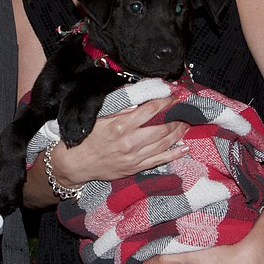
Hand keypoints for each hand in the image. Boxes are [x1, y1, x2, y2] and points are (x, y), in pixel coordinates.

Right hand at [51, 98, 188, 185]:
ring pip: (164, 143)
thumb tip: (139, 97)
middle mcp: (130, 142)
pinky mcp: (135, 168)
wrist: (76, 162)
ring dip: (178, 133)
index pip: (150, 110)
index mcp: (121, 125)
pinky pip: (159, 160)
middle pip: (162, 128)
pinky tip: (184, 147)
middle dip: (176, 117)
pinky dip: (174, 154)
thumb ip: (120, 106)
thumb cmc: (87, 136)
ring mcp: (134, 157)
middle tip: (185, 109)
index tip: (174, 96)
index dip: (165, 102)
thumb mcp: (100, 116)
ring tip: (186, 123)